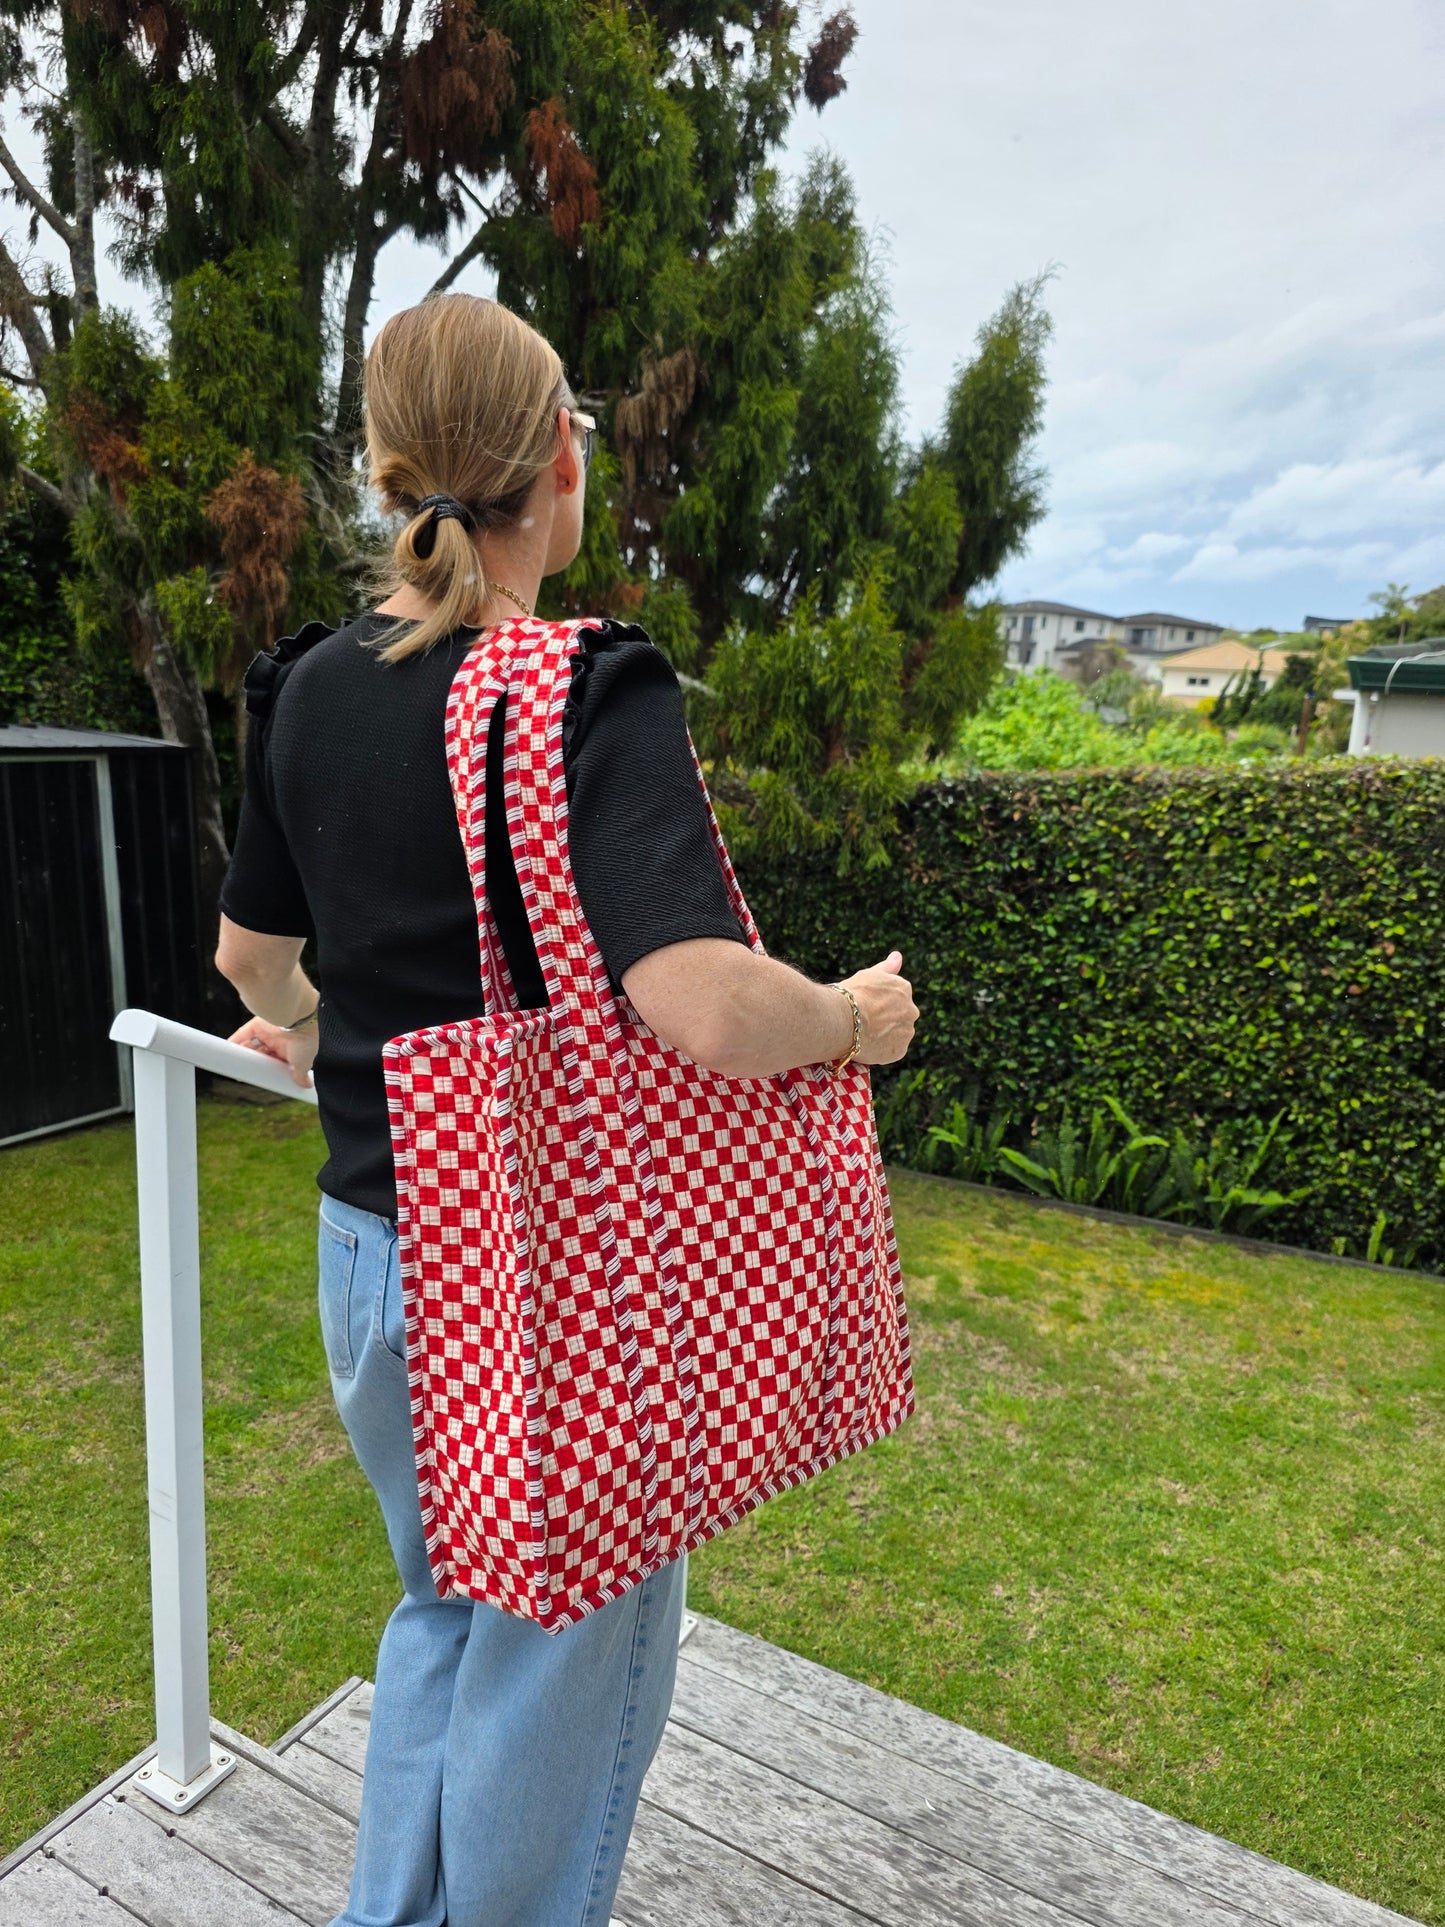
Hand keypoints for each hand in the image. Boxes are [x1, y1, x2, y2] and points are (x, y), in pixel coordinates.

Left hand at [228, 1014, 317, 1088]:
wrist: (297, 1019)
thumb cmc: (305, 1040)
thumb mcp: (304, 1063)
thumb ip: (302, 1075)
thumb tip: (307, 1085)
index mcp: (292, 1049)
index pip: (278, 1061)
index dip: (271, 1069)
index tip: (264, 1077)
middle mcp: (279, 1040)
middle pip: (264, 1054)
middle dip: (256, 1063)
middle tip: (247, 1073)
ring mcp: (268, 1032)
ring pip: (253, 1045)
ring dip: (245, 1055)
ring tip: (236, 1066)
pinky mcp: (258, 1024)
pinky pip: (244, 1034)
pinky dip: (235, 1042)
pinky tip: (229, 1051)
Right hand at [840, 950, 916, 1065]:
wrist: (843, 1020)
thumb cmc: (852, 994)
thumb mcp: (869, 974)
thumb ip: (887, 967)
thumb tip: (898, 955)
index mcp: (904, 988)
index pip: (894, 997)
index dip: (877, 1003)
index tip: (863, 1006)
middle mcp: (911, 1009)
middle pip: (899, 1016)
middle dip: (885, 1020)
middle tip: (863, 1022)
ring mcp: (907, 1031)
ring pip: (897, 1034)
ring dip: (885, 1035)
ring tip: (863, 1035)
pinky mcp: (900, 1050)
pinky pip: (891, 1051)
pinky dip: (881, 1050)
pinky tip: (866, 1045)